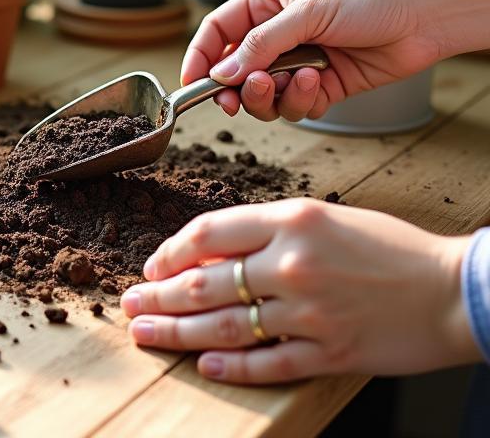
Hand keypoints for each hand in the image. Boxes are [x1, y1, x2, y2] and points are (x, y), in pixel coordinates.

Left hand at [120, 198, 477, 383]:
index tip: (152, 264)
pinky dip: (231, 365)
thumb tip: (211, 251)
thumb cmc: (389, 247)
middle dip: (159, 295)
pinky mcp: (328, 352)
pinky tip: (203, 364)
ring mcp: (308, 313)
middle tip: (130, 303)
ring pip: (224, 324)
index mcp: (290, 221)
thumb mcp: (323, 216)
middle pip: (205, 282)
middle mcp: (292, 265)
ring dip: (178, 332)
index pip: (209, 233)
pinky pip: (266, 362)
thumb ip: (268, 231)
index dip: (171, 250)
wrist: (452, 290)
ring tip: (146, 333)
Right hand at [182, 0, 442, 121]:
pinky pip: (295, 105)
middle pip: (235, 69)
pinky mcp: (321, 84)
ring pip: (263, 93)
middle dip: (235, 87)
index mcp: (266, 2)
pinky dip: (302, 100)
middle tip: (235, 99)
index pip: (218, 30)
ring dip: (272, 95)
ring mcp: (298, 60)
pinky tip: (320, 81)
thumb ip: (260, 45)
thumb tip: (223, 72)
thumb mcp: (306, 13)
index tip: (191, 82)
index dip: (201, 55)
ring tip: (294, 81)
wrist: (422, 19)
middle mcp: (278, 33)